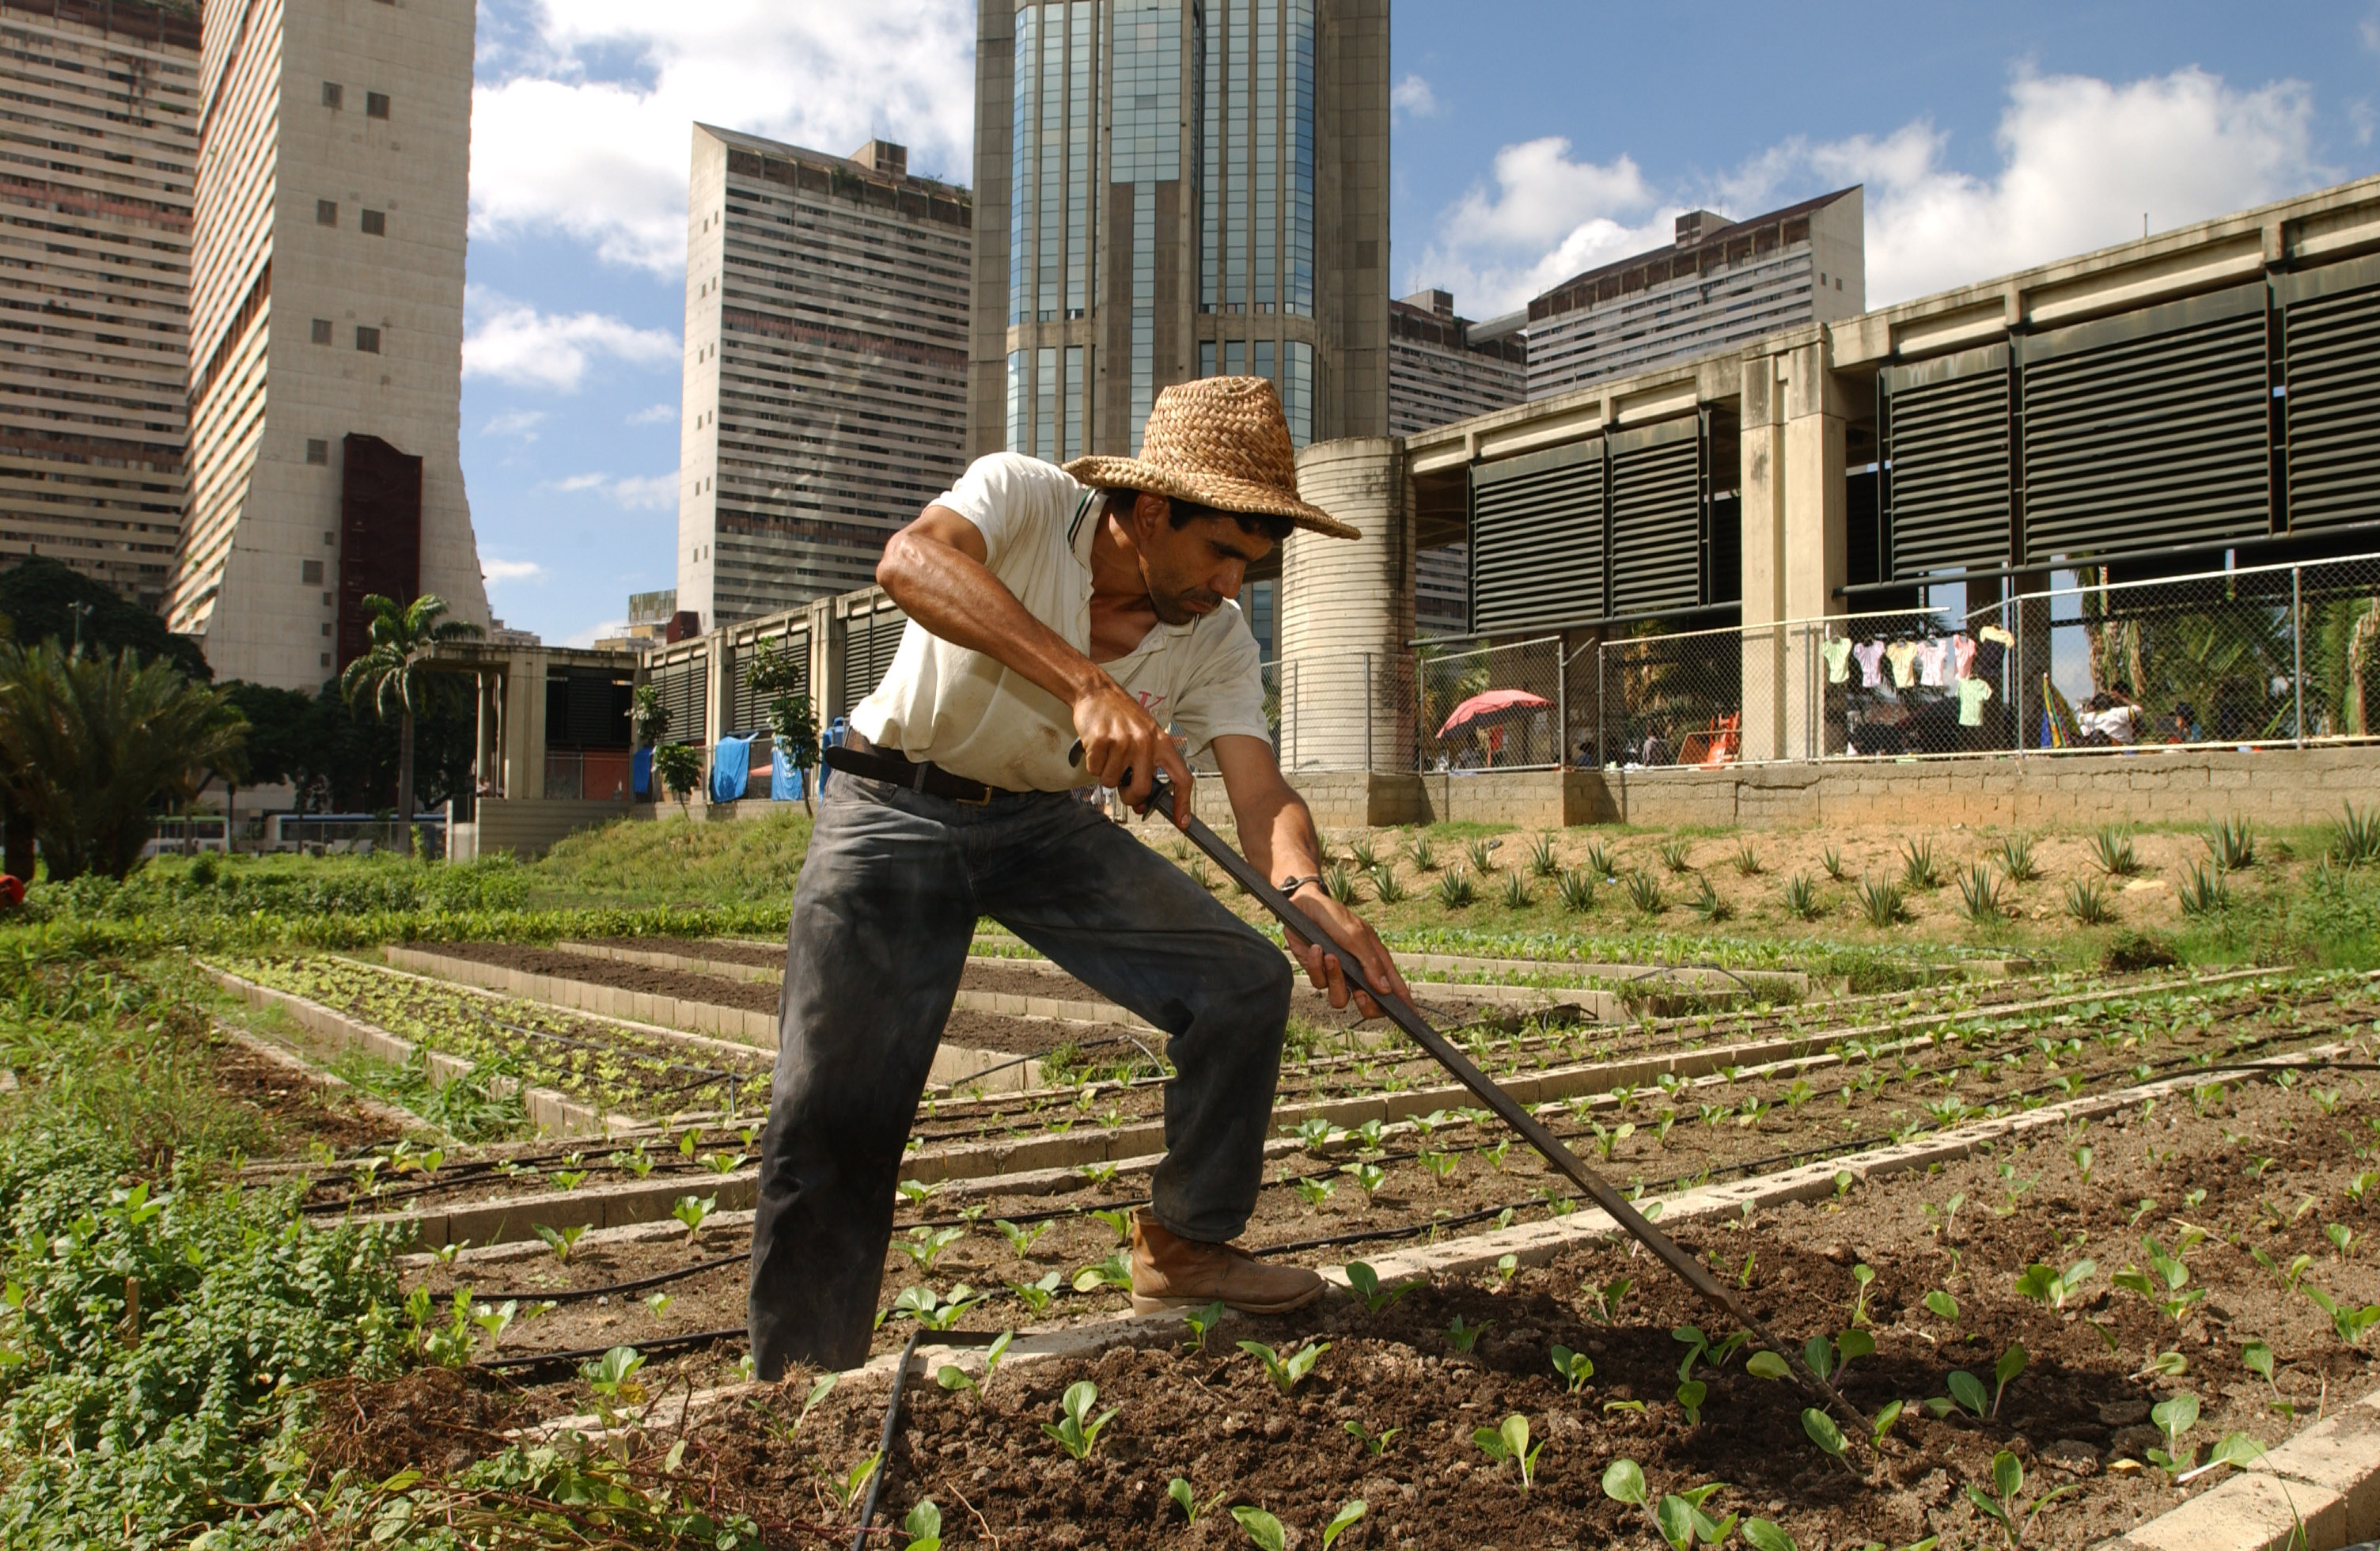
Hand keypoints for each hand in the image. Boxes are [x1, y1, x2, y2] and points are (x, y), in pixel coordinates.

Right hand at [1070, 678, 1192, 826]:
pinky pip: (1094, 770)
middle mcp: (1145, 742)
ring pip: (1112, 782)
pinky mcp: (1101, 740)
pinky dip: (1092, 764)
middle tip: (1122, 786)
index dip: (1183, 803)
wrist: (1097, 691)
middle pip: (1142, 789)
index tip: (1182, 822)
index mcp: (1161, 742)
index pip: (1181, 777)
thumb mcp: (1144, 735)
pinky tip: (1096, 746)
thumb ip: (1147, 766)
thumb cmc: (1121, 716)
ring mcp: (1123, 741)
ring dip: (1106, 773)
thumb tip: (1143, 802)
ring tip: (1108, 752)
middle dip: (1130, 797)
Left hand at [1281, 888, 1408, 1019]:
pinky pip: (1319, 983)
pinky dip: (1316, 966)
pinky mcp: (1318, 972)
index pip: (1393, 985)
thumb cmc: (1333, 915)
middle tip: (1361, 994)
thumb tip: (1385, 989)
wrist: (1302, 905)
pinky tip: (1315, 948)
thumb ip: (1370, 962)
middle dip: (1366, 1005)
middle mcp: (1358, 971)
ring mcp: (1338, 974)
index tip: (1412, 1018)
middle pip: (1369, 1005)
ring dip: (1336, 980)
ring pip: (1341, 999)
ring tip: (1330, 957)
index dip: (1404, 1003)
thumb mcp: (1355, 934)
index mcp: (1374, 959)